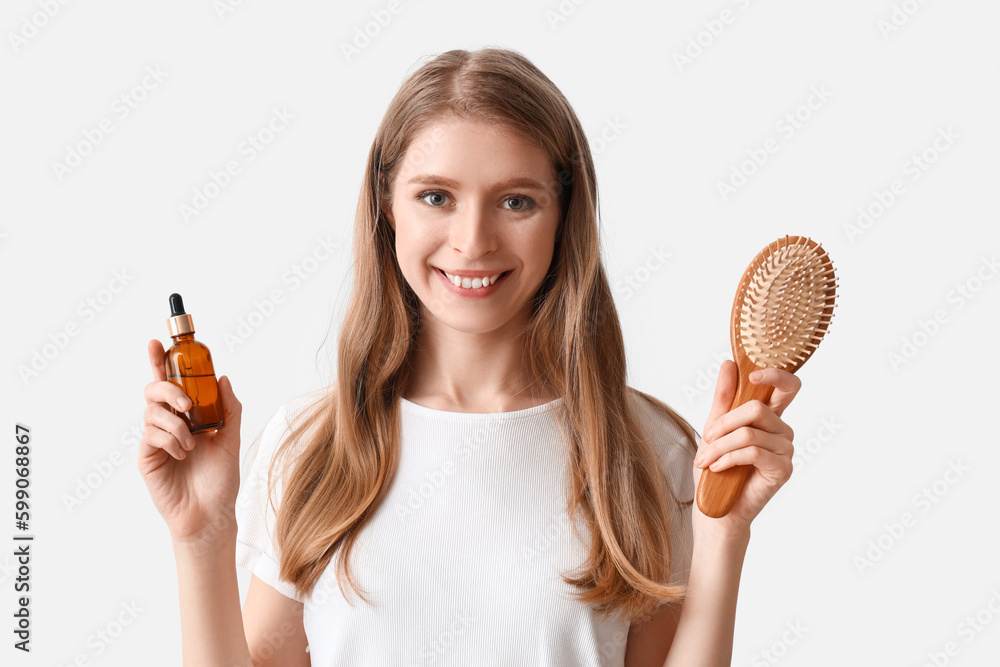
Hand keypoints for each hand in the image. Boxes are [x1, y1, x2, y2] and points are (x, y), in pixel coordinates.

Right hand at [137, 339, 242, 547]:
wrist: (211, 513)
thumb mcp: (231, 438)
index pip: (172, 382)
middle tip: (186, 404)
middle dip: (167, 388)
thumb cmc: (221, 479)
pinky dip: (169, 439)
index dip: (161, 361)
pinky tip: (183, 454)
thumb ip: (228, 408)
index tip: (157, 342)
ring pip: (152, 412)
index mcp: (188, 415)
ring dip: (174, 423)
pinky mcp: (147, 456)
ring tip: (191, 443)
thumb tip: (223, 377)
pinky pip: (151, 435)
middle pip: (154, 389)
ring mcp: (156, 439)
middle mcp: (169, 423)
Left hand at [691, 360, 799, 536]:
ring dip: (720, 446)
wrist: (715, 508)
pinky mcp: (783, 470)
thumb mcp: (714, 427)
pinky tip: (717, 468)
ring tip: (706, 460)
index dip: (775, 375)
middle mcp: (782, 431)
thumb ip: (725, 397)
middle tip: (706, 438)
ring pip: (749, 432)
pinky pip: (752, 452)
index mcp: (769, 417)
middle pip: (757, 408)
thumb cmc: (716, 469)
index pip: (787, 387)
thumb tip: (730, 364)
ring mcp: (785, 450)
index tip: (751, 375)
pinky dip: (728, 458)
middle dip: (724, 423)